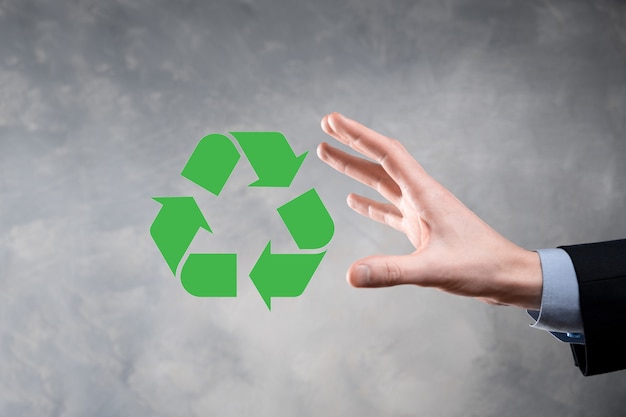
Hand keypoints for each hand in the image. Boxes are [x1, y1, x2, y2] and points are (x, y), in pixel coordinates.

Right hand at [317, 112, 541, 309]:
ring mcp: (421, 211)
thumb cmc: (480, 267)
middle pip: (380, 162)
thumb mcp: (433, 270)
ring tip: (328, 155)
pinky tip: (353, 200)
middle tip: (325, 128)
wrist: (509, 276)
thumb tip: (350, 275)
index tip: (332, 121)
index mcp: (425, 194)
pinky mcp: (423, 228)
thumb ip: (391, 271)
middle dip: (352, 144)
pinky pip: (389, 209)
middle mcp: (421, 196)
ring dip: (355, 169)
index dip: (357, 135)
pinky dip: (369, 202)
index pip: (386, 155)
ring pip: (381, 183)